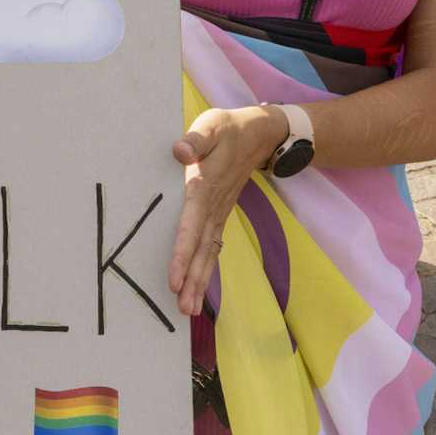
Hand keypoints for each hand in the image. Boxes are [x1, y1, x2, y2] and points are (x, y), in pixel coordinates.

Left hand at [168, 105, 284, 317]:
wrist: (261, 134)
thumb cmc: (229, 128)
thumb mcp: (212, 125)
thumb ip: (197, 139)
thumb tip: (180, 152)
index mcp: (206, 186)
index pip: (192, 224)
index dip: (182, 252)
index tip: (174, 279)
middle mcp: (214, 206)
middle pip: (202, 248)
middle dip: (192, 279)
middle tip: (182, 309)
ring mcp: (220, 212)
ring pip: (210, 252)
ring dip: (200, 281)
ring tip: (188, 310)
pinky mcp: (221, 214)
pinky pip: (213, 246)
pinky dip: (207, 269)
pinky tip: (199, 289)